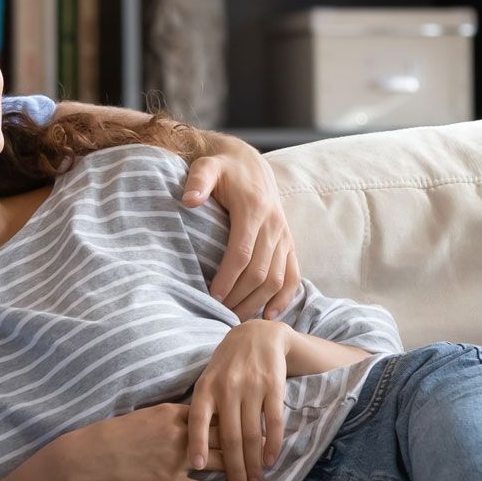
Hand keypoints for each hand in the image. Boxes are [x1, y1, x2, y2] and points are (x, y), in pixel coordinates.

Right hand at [62, 403, 241, 480]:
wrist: (88, 455)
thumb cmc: (113, 436)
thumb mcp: (146, 417)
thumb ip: (173, 420)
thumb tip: (196, 422)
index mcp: (174, 413)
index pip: (218, 413)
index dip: (240, 419)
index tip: (259, 422)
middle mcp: (180, 432)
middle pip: (226, 436)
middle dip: (250, 444)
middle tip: (270, 452)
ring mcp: (175, 457)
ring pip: (220, 462)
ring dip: (242, 470)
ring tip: (259, 477)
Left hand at [182, 142, 302, 320]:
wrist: (249, 162)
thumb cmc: (222, 168)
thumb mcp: (207, 166)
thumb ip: (198, 181)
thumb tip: (188, 200)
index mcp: (254, 209)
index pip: (242, 252)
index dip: (227, 277)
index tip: (211, 295)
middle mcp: (274, 224)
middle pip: (259, 271)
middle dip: (239, 296)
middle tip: (217, 313)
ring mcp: (284, 235)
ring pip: (276, 278)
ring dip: (258, 301)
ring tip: (235, 318)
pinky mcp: (289, 242)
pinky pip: (292, 274)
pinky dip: (285, 297)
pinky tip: (270, 314)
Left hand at [188, 320, 291, 480]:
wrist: (258, 335)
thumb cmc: (227, 364)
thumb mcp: (208, 380)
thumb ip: (203, 407)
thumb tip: (193, 445)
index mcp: (205, 388)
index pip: (197, 420)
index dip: (197, 444)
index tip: (197, 467)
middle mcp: (226, 388)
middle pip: (229, 435)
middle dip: (233, 466)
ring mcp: (251, 387)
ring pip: (251, 433)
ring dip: (253, 462)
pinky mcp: (273, 386)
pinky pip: (273, 421)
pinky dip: (272, 443)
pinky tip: (270, 460)